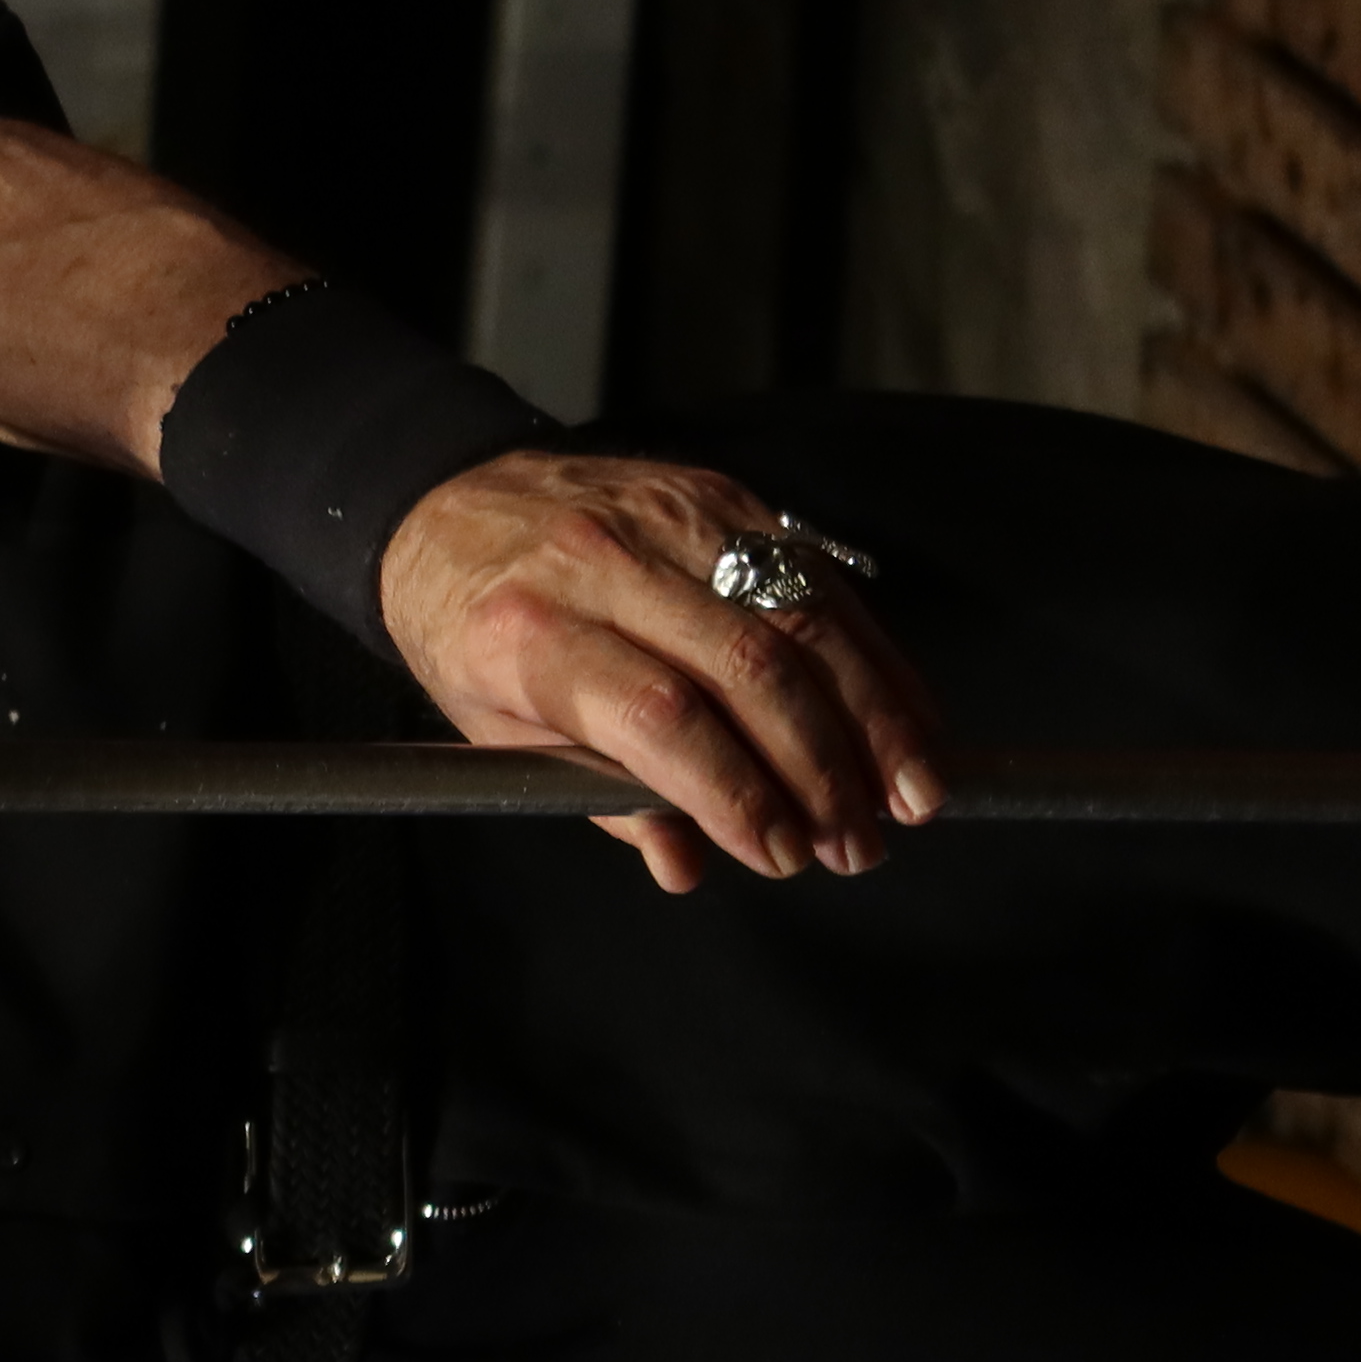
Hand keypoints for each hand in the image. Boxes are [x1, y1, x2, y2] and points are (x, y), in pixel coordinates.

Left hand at [376, 447, 947, 893]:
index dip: (736, 793)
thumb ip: (597, 795)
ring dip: (875, 718)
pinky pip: (822, 579)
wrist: (448, 503)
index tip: (783, 855)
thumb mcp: (495, 729)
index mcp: (530, 633)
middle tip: (856, 846)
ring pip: (804, 617)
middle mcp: (605, 566)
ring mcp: (673, 521)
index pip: (659, 716)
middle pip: (750, 668)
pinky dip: (877, 658)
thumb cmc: (469, 631)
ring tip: (911, 797)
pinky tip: (910, 720)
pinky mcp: (725, 497)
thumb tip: (688, 864)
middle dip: (821, 769)